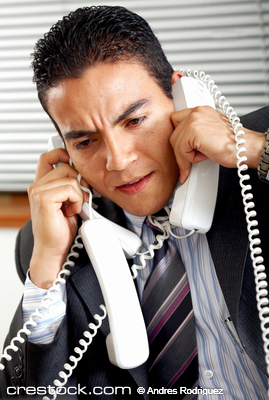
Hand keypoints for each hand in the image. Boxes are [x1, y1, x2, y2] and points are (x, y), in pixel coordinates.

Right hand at [28, 148, 88, 288]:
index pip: (48, 157)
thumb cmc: (60, 229)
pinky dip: (77, 200)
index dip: (62, 154)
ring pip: (70, 177)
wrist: (54, 249)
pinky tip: (71, 211)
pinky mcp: (44, 199)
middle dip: (80, 181)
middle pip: (65, 166)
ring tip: (74, 208)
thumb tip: (84, 175)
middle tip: (81, 198)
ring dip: (79, 194)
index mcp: (41, 185)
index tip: (74, 163)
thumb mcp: (67, 202)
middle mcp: (37, 186)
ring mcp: (38, 192)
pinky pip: (70, 188)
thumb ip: (70, 186)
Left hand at [170, 106, 265, 182]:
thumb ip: (197, 133)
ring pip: (175, 143)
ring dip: (186, 156)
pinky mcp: (193, 131)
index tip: (182, 148)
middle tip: (190, 160)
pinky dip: (190, 159)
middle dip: (180, 150)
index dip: (179, 137)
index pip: (177, 121)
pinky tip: (204, 156)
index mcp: (201, 110)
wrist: (244, 147)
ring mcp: (194, 119)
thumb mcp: (211, 132)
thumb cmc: (233, 144)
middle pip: (174, 133)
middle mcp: (197, 112)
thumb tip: (184, 145)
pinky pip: (181, 150)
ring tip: (202, 157)